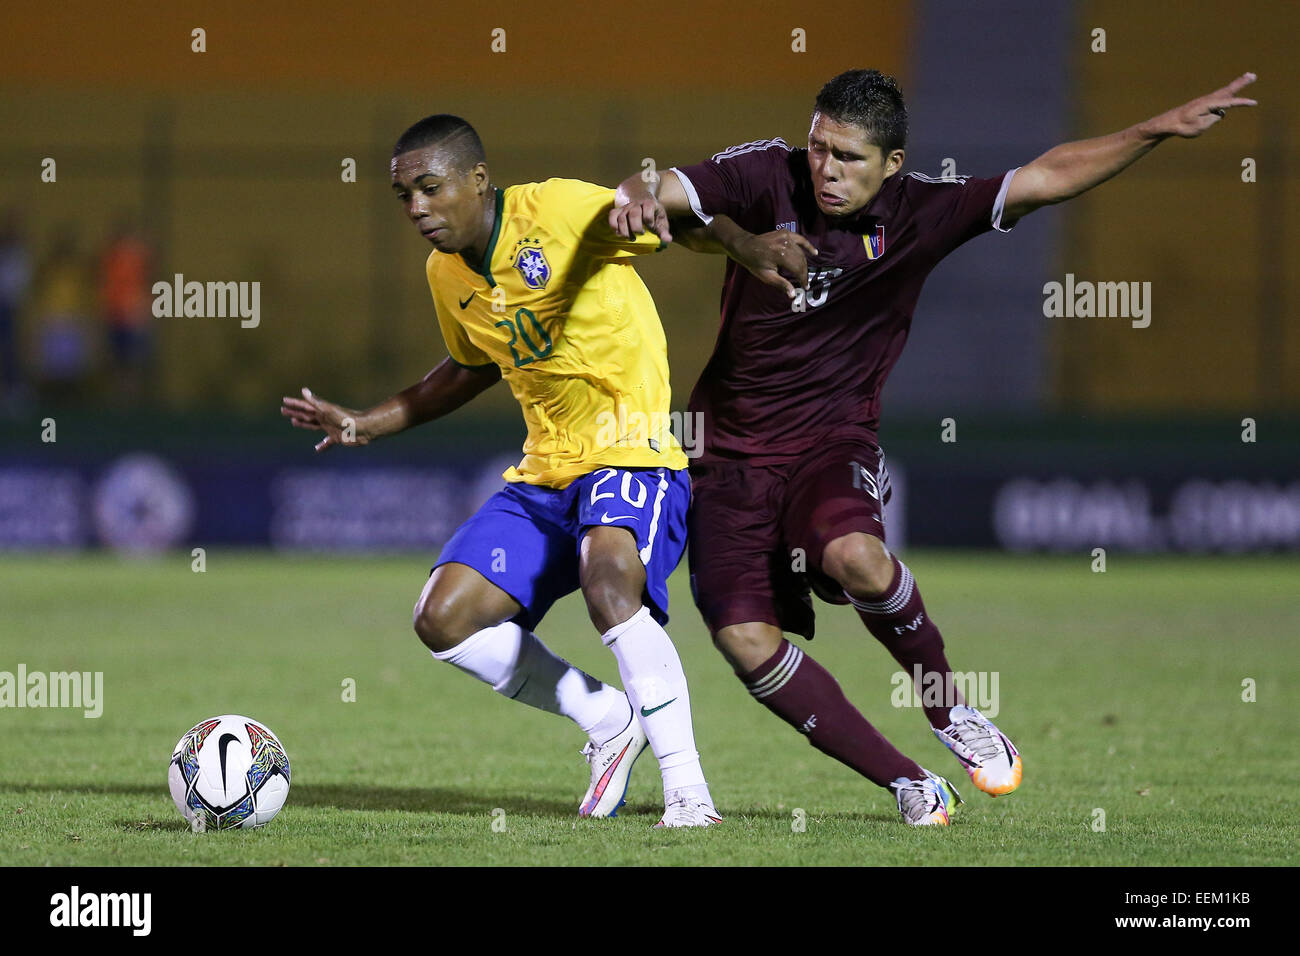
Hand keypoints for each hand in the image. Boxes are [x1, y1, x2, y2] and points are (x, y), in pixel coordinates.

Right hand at [280, 387, 369, 451]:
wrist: (363, 429)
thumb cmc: (347, 418)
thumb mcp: (329, 410)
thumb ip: (316, 402)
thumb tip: (303, 390)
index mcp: (321, 411)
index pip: (304, 406)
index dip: (294, 404)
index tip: (283, 401)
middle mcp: (324, 418)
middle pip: (306, 415)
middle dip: (295, 412)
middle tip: (283, 410)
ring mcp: (330, 427)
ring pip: (313, 425)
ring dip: (303, 423)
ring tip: (294, 422)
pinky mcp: (336, 437)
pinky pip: (327, 442)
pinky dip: (322, 445)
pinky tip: (317, 449)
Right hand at [609, 195, 672, 242]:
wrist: (640, 195)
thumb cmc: (652, 212)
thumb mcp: (661, 219)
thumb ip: (664, 231)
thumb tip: (667, 240)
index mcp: (649, 203)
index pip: (648, 212)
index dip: (650, 222)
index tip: (651, 227)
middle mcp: (636, 204)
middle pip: (634, 214)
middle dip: (637, 228)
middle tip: (641, 234)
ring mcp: (626, 207)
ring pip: (622, 217)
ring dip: (626, 231)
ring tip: (631, 238)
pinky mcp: (617, 210)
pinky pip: (612, 216)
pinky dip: (614, 226)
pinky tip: (619, 233)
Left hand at [732, 230, 818, 297]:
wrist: (745, 246)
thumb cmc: (754, 263)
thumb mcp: (766, 276)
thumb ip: (781, 284)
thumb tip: (793, 295)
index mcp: (780, 255)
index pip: (798, 269)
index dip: (803, 279)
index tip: (805, 287)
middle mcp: (785, 244)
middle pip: (801, 261)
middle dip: (803, 273)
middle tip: (804, 282)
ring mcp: (786, 236)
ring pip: (801, 252)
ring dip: (804, 263)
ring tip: (805, 273)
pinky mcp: (786, 232)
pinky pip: (800, 239)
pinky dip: (807, 246)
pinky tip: (814, 252)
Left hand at [1142, 72, 1257, 138]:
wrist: (1169, 122)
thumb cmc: (1182, 126)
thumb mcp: (1199, 127)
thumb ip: (1212, 120)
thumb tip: (1220, 114)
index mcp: (1208, 104)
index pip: (1228, 103)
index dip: (1241, 103)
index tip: (1254, 103)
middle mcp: (1208, 99)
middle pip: (1228, 90)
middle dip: (1241, 83)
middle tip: (1253, 75)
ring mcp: (1207, 100)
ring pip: (1225, 91)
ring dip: (1237, 84)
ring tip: (1249, 76)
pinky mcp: (1204, 103)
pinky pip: (1220, 97)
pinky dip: (1229, 92)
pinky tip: (1233, 93)